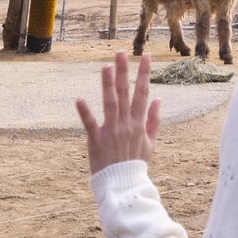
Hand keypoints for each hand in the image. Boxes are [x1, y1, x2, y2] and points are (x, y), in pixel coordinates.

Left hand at [76, 51, 161, 175]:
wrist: (123, 185)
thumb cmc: (135, 163)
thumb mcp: (150, 143)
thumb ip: (154, 120)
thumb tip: (158, 100)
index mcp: (139, 123)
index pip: (143, 93)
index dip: (144, 74)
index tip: (146, 56)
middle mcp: (126, 124)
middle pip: (126, 93)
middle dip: (124, 71)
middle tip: (121, 53)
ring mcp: (111, 131)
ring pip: (111, 103)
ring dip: (108, 84)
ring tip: (106, 66)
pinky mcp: (96, 140)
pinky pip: (90, 124)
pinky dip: (85, 112)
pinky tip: (79, 99)